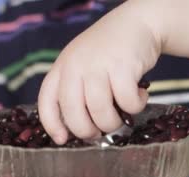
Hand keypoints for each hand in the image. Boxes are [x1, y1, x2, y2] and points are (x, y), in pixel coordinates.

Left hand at [38, 0, 161, 144]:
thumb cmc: (111, 51)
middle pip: (74, 113)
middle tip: (101, 132)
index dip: (53, 125)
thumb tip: (81, 129)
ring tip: (123, 115)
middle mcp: (76, 66)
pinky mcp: (122, 67)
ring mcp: (98, 66)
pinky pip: (128, 102)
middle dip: (88, 131)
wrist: (137, 23)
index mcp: (62, 67)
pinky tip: (140, 96)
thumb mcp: (84, 64)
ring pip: (101, 113)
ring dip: (114, 122)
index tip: (62, 140)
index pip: (48, 101)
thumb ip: (77, 90)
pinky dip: (137, 106)